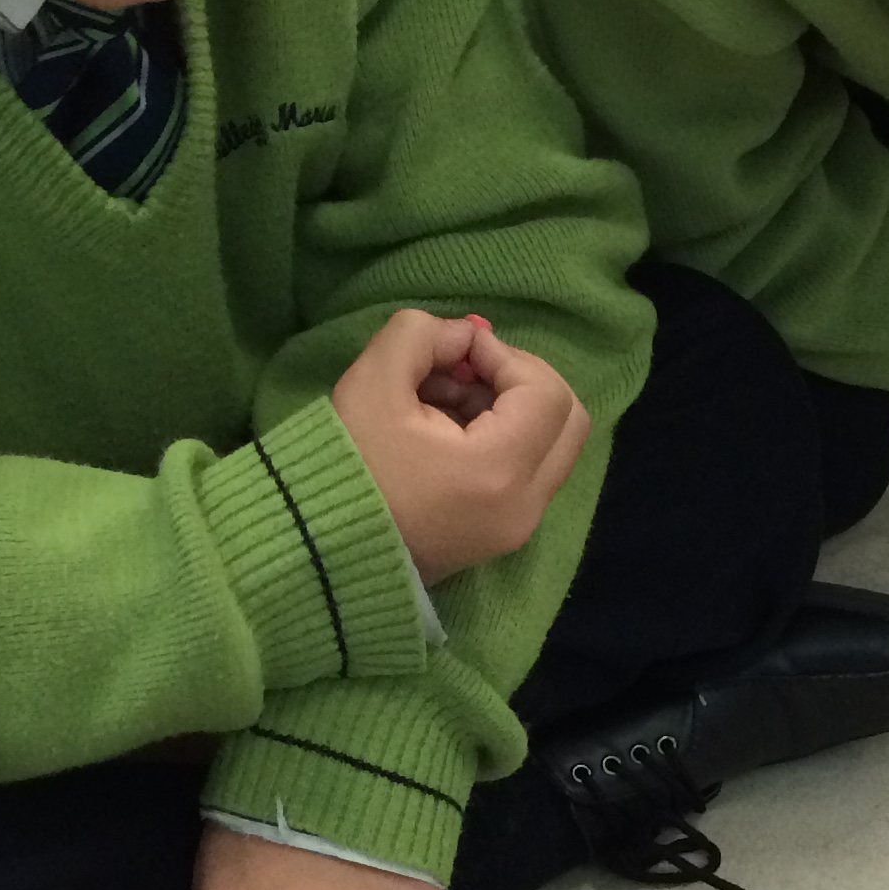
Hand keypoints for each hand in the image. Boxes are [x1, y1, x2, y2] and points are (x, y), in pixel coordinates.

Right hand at [329, 310, 591, 581]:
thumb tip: (465, 339)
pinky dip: (504, 443)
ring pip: (551, 447)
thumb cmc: (346, 467)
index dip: (506, 356)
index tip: (456, 354)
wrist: (318, 554)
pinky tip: (445, 435)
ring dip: (512, 411)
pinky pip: (529, 474)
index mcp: (499, 471)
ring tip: (444, 404)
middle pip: (569, 420)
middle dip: (522, 382)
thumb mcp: (372, 381)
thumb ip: (422, 335)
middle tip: (467, 373)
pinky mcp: (502, 537)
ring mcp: (518, 528)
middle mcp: (525, 506)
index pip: (545, 391)